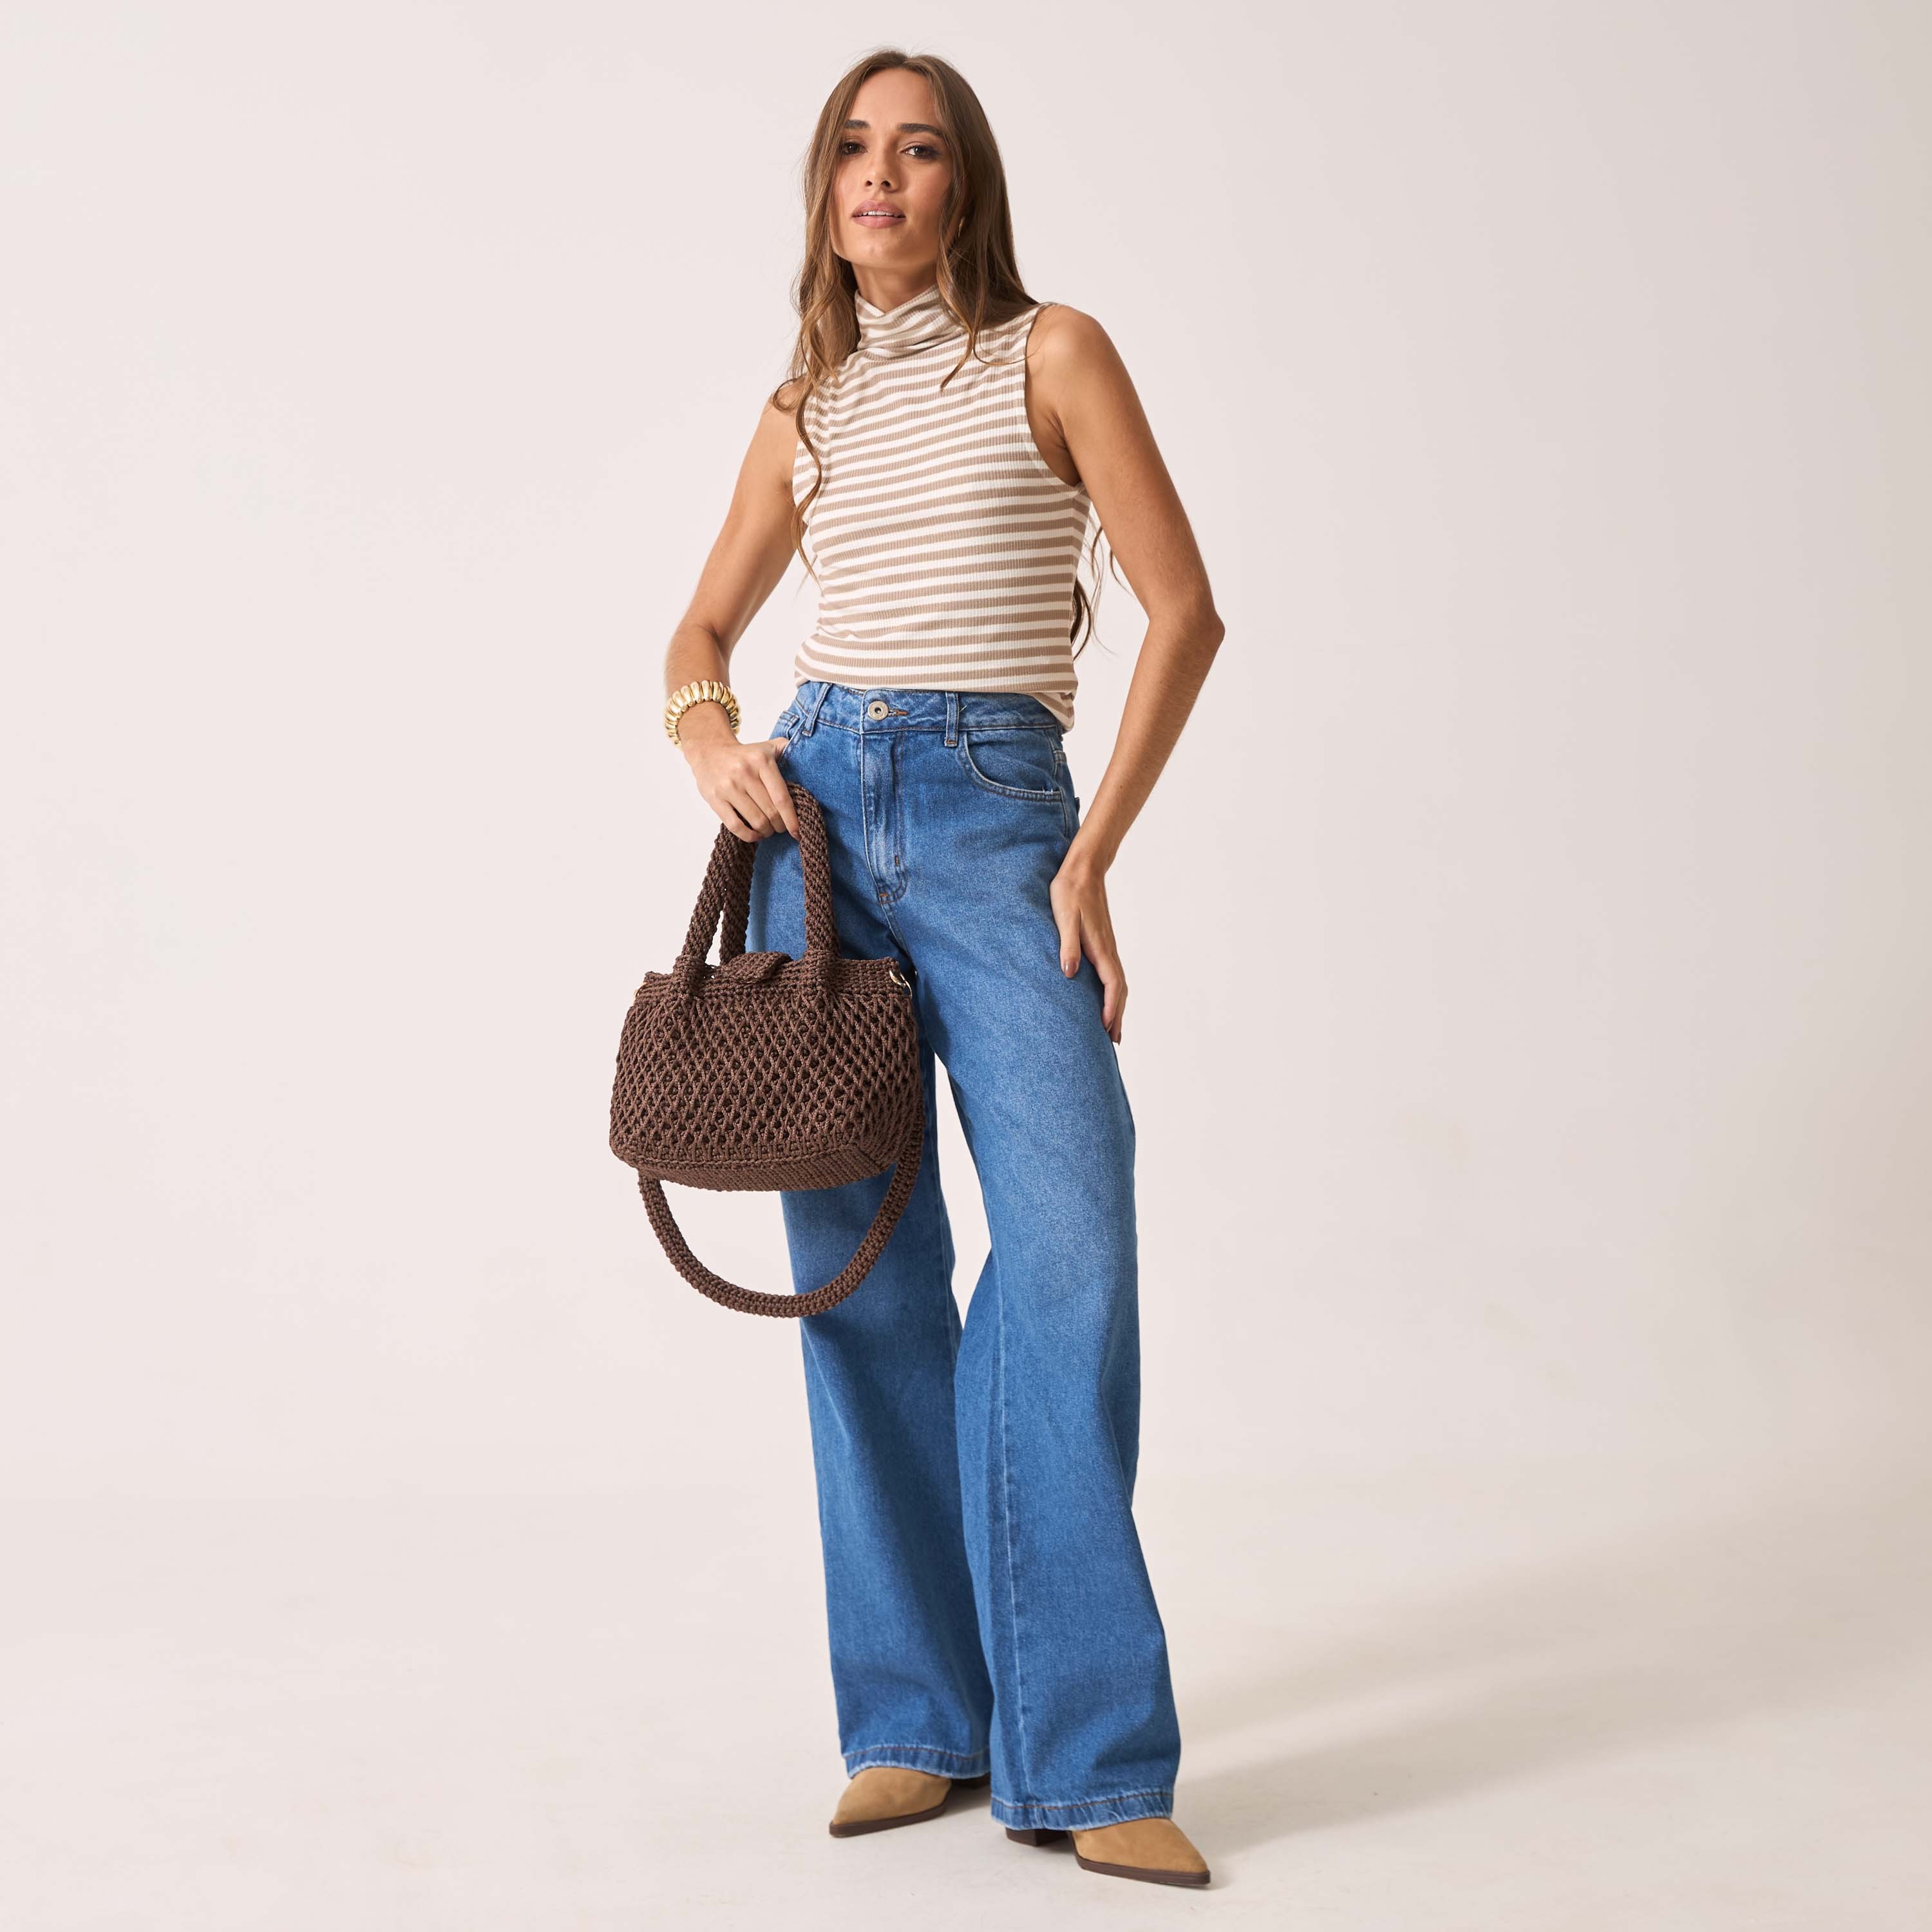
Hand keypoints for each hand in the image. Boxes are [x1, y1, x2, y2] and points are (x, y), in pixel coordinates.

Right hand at [678, 705, 797, 841]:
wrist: (709, 750)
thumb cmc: (743, 755)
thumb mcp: (766, 747)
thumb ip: (786, 749)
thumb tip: (806, 758)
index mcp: (761, 761)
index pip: (781, 797)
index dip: (792, 818)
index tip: (797, 830)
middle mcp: (745, 773)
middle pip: (770, 812)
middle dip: (779, 826)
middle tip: (781, 828)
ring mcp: (729, 787)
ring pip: (755, 821)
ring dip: (766, 832)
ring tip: (768, 831)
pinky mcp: (715, 799)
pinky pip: (735, 826)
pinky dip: (749, 836)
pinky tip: (755, 835)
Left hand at [1049, 844, 1126, 1042]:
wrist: (1083, 870)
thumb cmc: (1070, 892)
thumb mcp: (1064, 917)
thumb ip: (1067, 945)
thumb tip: (1070, 974)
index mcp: (1101, 947)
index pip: (1112, 985)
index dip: (1110, 1008)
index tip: (1105, 1028)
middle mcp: (1108, 950)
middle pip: (1119, 990)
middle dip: (1117, 1016)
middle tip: (1114, 1042)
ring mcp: (1107, 947)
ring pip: (1118, 983)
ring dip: (1117, 1007)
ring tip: (1112, 1029)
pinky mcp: (1102, 943)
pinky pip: (1112, 975)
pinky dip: (1113, 993)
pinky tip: (1105, 999)